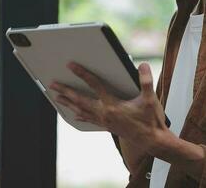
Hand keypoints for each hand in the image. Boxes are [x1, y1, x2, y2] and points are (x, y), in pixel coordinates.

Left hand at [50, 62, 169, 152]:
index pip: (94, 85)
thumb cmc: (150, 121)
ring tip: (57, 98)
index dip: (82, 74)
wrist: (152, 140)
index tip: (71, 66)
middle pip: (80, 100)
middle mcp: (105, 113)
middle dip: (65, 91)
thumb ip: (146, 81)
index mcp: (113, 105)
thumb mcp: (150, 99)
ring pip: (81, 111)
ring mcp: (104, 121)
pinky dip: (80, 116)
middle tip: (53, 84)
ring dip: (68, 104)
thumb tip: (142, 66)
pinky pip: (89, 120)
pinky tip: (75, 115)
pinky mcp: (107, 126)